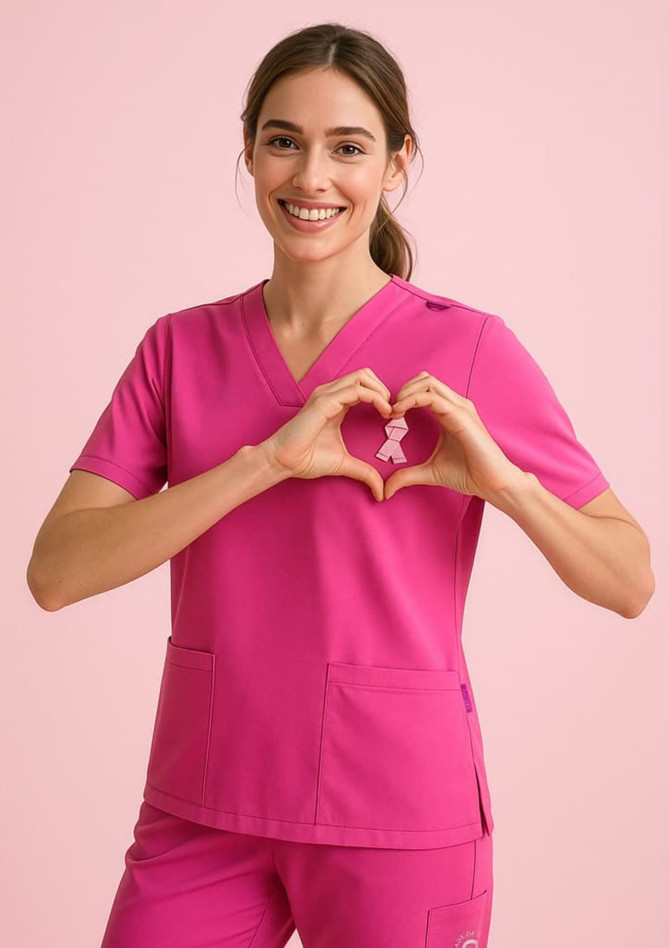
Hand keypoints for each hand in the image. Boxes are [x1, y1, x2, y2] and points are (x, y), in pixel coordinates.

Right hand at [260, 368, 393, 501]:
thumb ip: (364, 472)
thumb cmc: (306, 459)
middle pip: (365, 374)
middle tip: (392, 412)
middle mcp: (331, 394)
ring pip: (362, 377)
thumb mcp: (344, 464)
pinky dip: (375, 398)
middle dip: (384, 389)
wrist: (283, 462)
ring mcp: (326, 395)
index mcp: (336, 403)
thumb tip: (381, 492)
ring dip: (382, 392)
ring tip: (389, 412)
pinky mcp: (324, 402)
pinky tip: (383, 413)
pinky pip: (356, 390)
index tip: (392, 417)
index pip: (364, 385)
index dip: (382, 397)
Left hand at [383, 371, 523, 501]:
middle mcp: (455, 405)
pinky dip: (412, 400)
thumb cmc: (469, 474)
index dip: (403, 396)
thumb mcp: (429, 472)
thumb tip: (386, 490)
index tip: (389, 416)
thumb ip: (407, 476)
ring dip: (405, 392)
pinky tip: (400, 413)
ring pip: (427, 382)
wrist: (493, 483)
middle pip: (424, 379)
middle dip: (403, 390)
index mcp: (449, 412)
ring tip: (393, 411)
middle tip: (390, 411)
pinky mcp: (462, 416)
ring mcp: (460, 408)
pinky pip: (433, 398)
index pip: (423, 388)